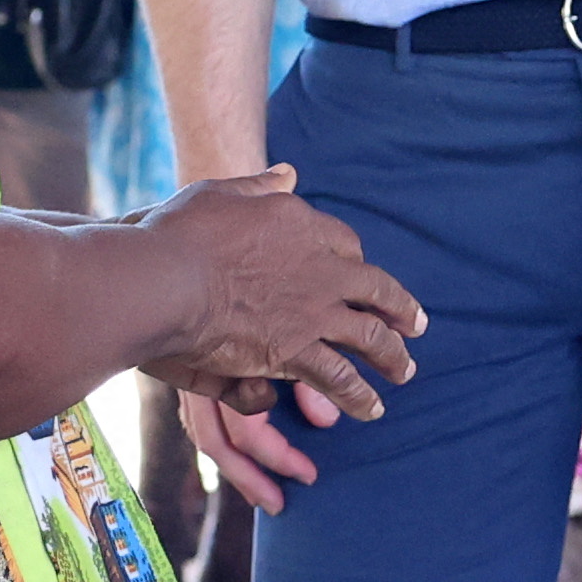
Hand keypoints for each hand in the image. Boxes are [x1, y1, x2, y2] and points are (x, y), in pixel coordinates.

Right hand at [133, 168, 421, 453]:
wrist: (165, 279)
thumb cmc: (179, 235)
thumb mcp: (220, 193)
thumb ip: (259, 187)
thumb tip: (288, 174)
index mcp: (299, 223)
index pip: (344, 243)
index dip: (354, 262)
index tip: (359, 274)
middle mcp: (318, 266)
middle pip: (374, 288)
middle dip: (399, 308)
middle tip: (415, 325)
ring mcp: (312, 310)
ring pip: (369, 336)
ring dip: (392, 356)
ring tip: (404, 371)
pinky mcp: (296, 351)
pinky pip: (340, 377)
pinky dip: (359, 394)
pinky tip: (371, 408)